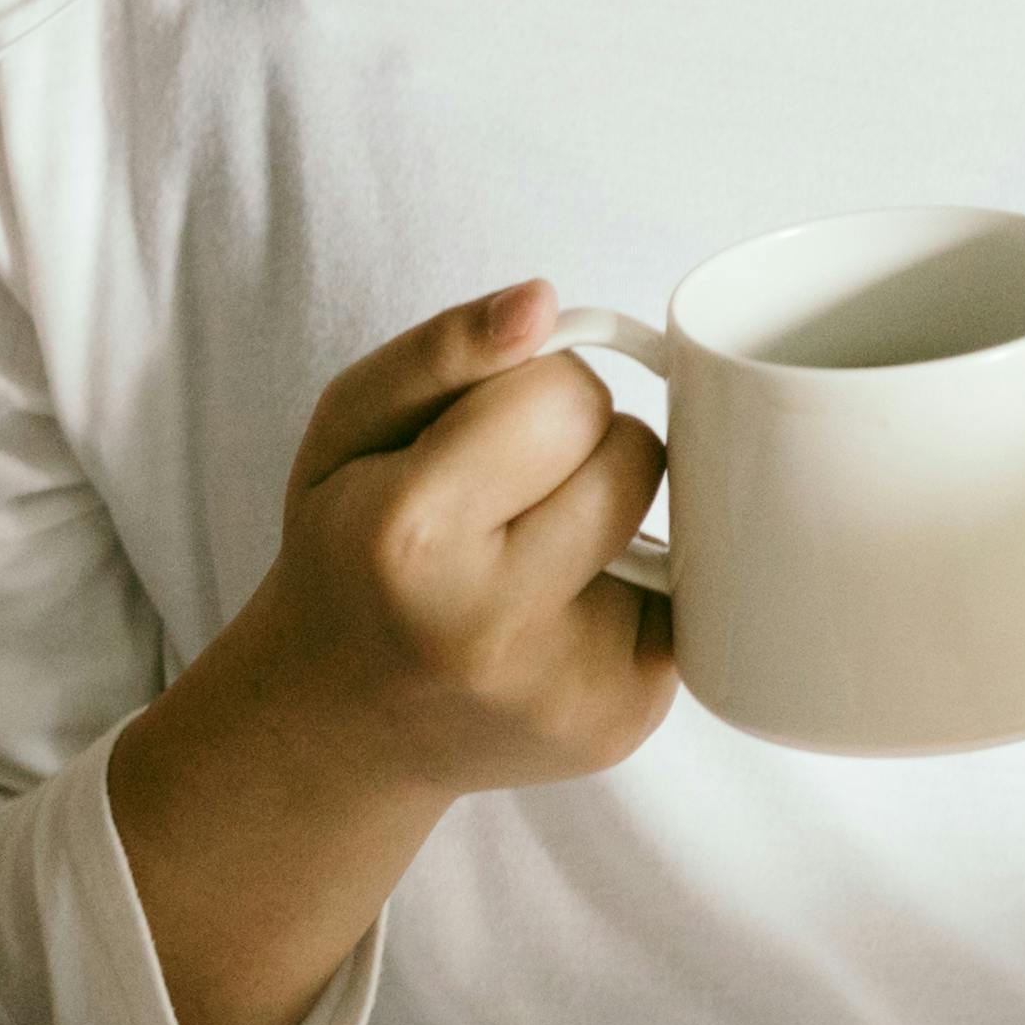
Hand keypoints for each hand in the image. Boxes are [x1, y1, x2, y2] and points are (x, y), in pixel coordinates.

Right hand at [109, 282, 674, 1024]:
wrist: (339, 724)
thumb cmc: (346, 553)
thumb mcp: (349, 428)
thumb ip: (441, 349)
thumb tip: (543, 301)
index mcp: (408, 533)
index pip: (564, 394)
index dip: (528, 396)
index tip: (479, 437)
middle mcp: (490, 622)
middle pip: (633, 451)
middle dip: (582, 450)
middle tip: (506, 497)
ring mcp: (566, 684)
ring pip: (672, 522)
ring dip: (613, 518)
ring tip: (531, 556)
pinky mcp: (623, 721)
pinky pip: (685, 599)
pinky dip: (632, 590)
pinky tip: (558, 618)